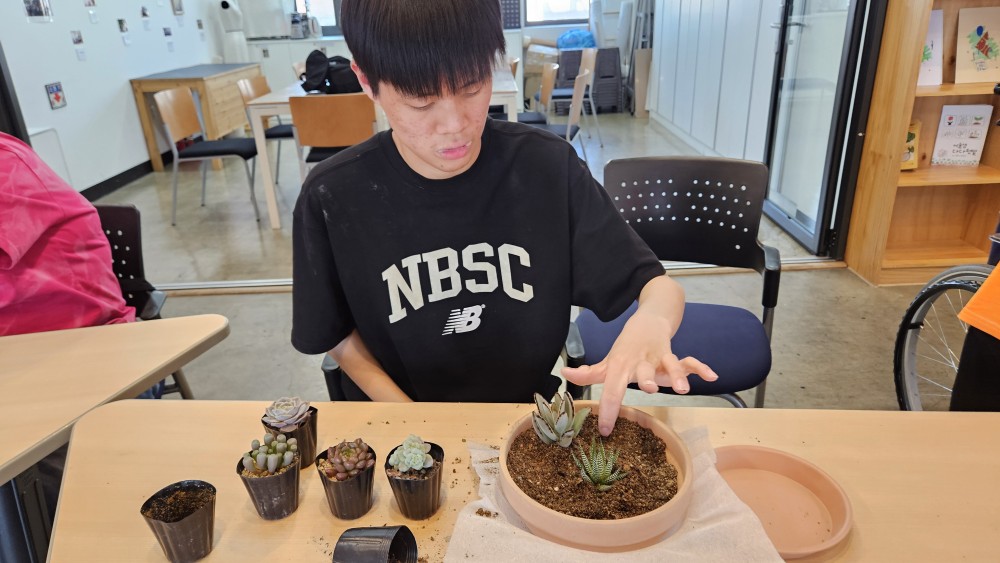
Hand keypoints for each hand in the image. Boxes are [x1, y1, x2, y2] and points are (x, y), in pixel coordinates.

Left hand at [561, 309, 716, 435]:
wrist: (648, 320)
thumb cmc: (626, 348)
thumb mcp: (608, 361)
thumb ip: (589, 372)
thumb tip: (565, 374)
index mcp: (621, 366)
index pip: (612, 389)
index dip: (607, 409)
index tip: (605, 429)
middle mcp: (640, 362)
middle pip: (643, 371)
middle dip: (647, 379)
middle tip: (649, 389)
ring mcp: (659, 357)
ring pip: (669, 364)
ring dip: (676, 375)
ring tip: (683, 388)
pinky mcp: (675, 355)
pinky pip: (689, 361)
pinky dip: (701, 368)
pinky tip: (712, 375)